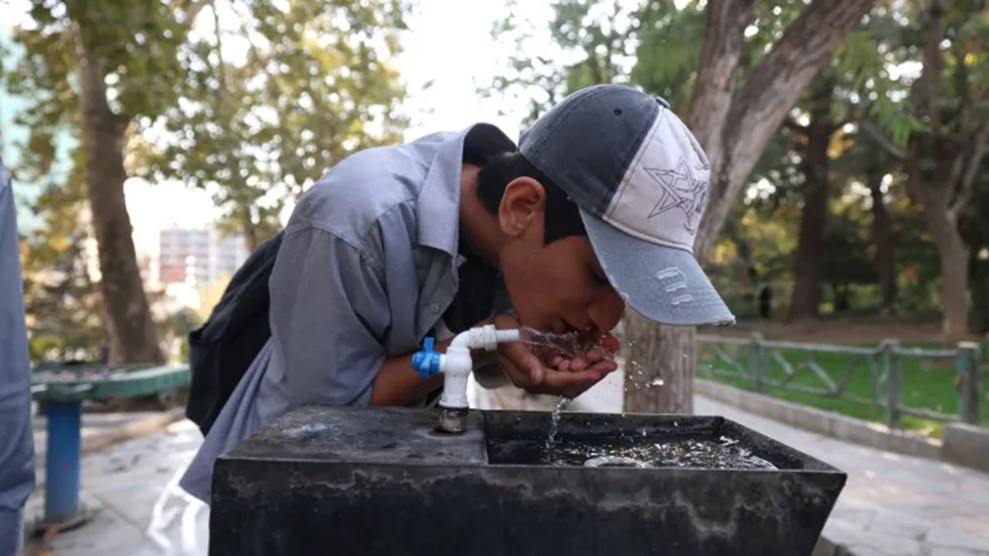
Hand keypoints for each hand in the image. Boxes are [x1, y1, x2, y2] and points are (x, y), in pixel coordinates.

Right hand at [493, 315, 618, 398]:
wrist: (493, 332)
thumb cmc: (498, 334)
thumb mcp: (507, 340)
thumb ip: (521, 358)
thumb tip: (537, 378)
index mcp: (530, 377)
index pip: (560, 383)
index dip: (580, 378)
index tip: (597, 371)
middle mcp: (540, 379)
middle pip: (571, 385)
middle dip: (592, 375)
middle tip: (610, 364)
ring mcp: (547, 372)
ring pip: (574, 378)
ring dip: (592, 369)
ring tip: (607, 358)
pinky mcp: (551, 364)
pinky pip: (572, 368)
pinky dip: (586, 362)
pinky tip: (596, 352)